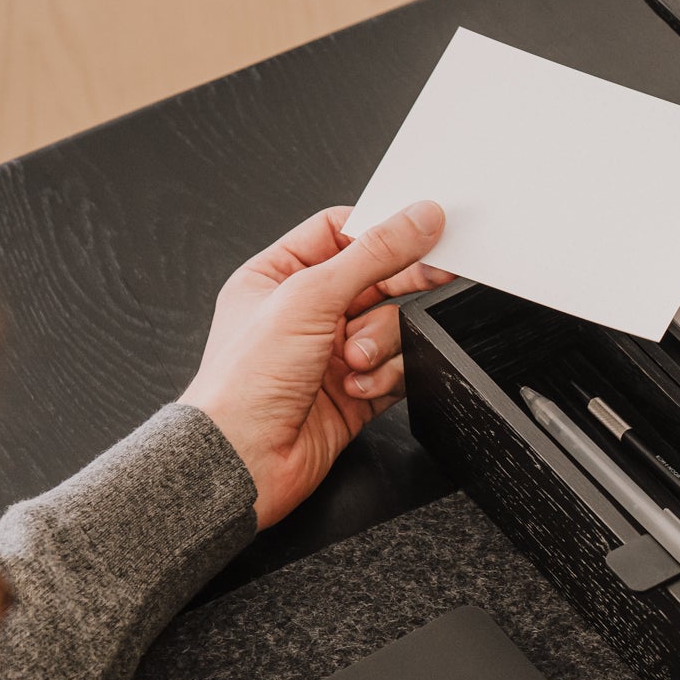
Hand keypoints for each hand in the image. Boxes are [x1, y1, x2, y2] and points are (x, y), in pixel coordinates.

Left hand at [181, 202, 455, 528]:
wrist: (245, 460)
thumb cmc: (245, 383)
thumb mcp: (310, 297)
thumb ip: (373, 254)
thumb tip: (417, 220)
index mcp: (277, 276)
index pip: (340, 233)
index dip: (380, 230)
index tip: (419, 229)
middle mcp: (305, 312)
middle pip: (376, 278)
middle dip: (399, 285)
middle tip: (434, 277)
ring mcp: (331, 352)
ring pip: (391, 325)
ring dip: (381, 342)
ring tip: (355, 359)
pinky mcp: (357, 389)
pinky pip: (397, 367)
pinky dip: (385, 375)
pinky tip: (358, 385)